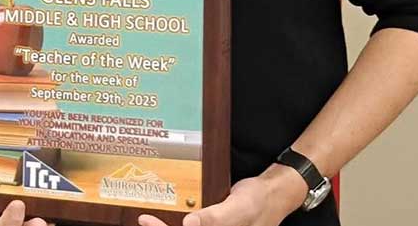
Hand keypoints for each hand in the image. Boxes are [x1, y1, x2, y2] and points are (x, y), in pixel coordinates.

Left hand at [136, 166, 304, 225]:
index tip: (147, 221)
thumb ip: (216, 218)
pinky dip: (180, 221)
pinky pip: (194, 224)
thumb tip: (189, 225)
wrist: (273, 194)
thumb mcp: (239, 207)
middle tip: (143, 218)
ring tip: (150, 217)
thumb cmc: (259, 201)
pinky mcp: (212, 225)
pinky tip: (168, 212)